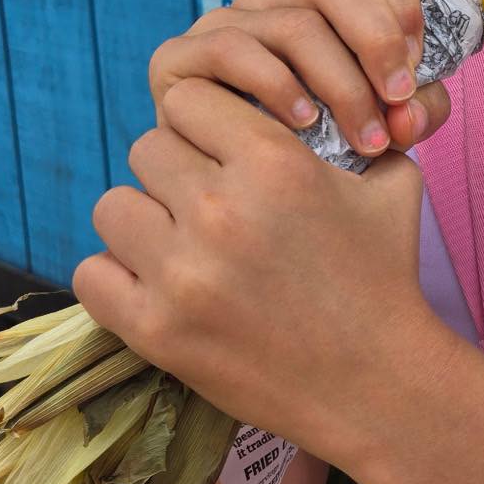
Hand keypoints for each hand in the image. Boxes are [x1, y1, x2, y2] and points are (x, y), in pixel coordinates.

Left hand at [73, 78, 445, 465]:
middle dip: (176, 171)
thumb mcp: (391, 184)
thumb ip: (352, 132)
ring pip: (112, 207)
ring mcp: (182, 273)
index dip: (204, 122)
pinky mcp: (156, 330)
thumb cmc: (385, 279)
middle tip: (207, 203)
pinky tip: (156, 284)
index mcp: (274, 163)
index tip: (221, 148)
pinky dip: (116, 276)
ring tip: (178, 244)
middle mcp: (220, 210)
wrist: (379, 383)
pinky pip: (92, 274)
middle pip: (146, 149)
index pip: (186, 101)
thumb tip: (322, 101)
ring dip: (142, 221)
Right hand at [149, 0, 449, 158]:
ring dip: (342, 85)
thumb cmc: (322, 148)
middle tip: (398, 100)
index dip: (404, 4)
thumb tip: (409, 114)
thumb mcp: (383, 120)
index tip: (418, 65)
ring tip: (365, 137)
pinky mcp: (180, 57)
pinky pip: (233, 50)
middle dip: (377, 41)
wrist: (240, 193)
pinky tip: (305, 124)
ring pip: (294, 24)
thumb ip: (413, 108)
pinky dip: (278, 87)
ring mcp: (224, 22)